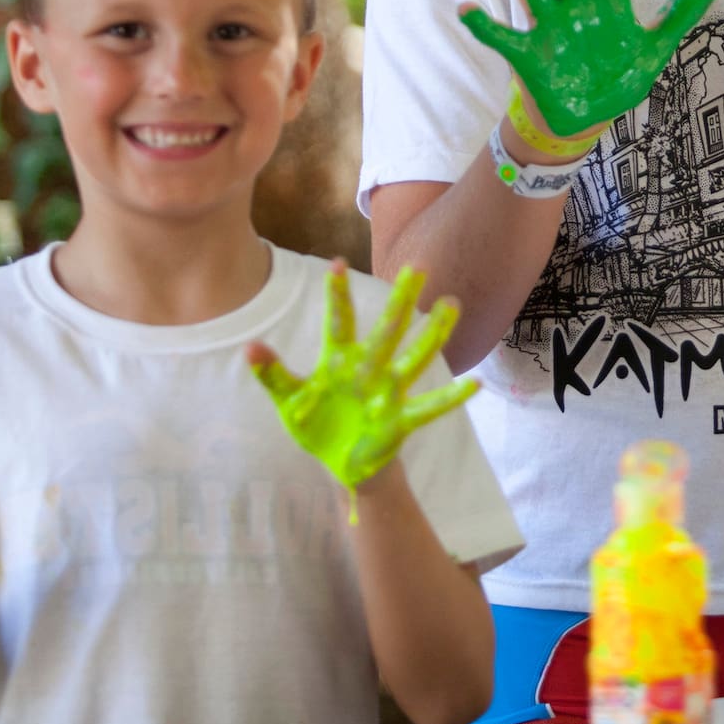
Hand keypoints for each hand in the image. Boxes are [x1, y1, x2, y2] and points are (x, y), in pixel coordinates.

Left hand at [249, 265, 478, 491]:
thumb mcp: (289, 400)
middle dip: (400, 301)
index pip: (339, 322)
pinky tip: (475, 384)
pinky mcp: (401, 419)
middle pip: (387, 330)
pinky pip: (430, 406)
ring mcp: (389, 391)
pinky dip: (452, 398)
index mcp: (339, 361)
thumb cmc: (317, 422)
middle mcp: (369, 368)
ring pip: (415, 357)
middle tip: (417, 268)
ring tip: (450, 304)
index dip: (338, 295)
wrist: (341, 461)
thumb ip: (272, 375)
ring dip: (433, 333)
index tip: (337, 261)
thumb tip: (249, 348)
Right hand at [461, 0, 720, 139]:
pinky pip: (501, 37)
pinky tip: (466, 8)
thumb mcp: (655, 47)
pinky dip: (482, 25)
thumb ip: (681, 13)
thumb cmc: (617, 79)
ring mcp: (550, 28)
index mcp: (607, 2)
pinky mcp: (528, 54)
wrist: (585, 119)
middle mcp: (576, 7)